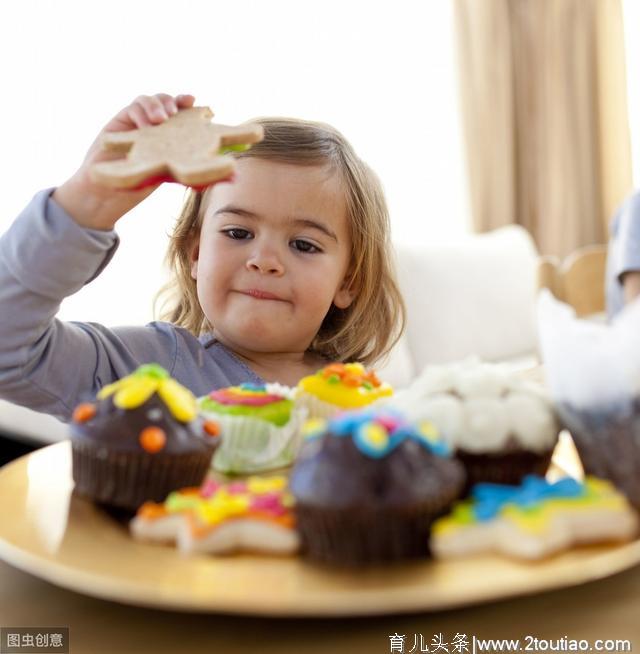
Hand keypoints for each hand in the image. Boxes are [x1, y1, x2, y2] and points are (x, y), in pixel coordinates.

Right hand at [53, 93, 195, 229]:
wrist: (106, 192)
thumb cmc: (135, 187)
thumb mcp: (163, 175)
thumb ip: (176, 166)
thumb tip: (203, 171)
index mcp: (168, 136)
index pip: (180, 114)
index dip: (186, 104)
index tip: (193, 101)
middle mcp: (153, 126)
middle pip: (164, 102)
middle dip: (171, 101)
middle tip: (174, 112)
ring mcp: (136, 122)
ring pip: (148, 100)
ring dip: (156, 105)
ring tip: (161, 119)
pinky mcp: (120, 122)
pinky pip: (132, 109)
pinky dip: (141, 113)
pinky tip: (145, 127)